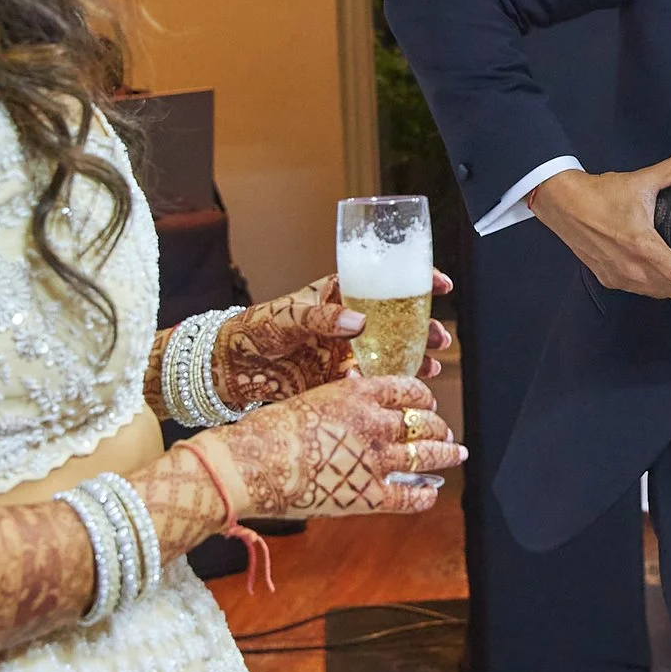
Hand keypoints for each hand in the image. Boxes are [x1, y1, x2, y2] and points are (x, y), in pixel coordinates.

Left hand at [205, 272, 453, 412]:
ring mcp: (345, 351)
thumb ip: (323, 318)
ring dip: (414, 359)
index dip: (417, 279)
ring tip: (431, 368)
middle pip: (397, 321)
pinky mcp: (337, 379)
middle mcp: (348, 322)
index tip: (442, 283)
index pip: (384, 280)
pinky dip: (389, 386)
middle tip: (439, 338)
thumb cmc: (253, 329)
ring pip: (390, 353)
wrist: (228, 368)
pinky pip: (371, 381)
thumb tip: (360, 322)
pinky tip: (402, 391)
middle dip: (423, 327)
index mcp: (338, 295)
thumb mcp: (287, 316)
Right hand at [214, 374, 463, 517]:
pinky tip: (430, 494)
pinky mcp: (370, 495)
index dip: (423, 397)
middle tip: (445, 433)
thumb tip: (358, 396)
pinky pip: (410, 496)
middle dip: (438, 427)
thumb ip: (342, 399)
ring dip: (445, 455)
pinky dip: (425, 495)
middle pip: (424, 422)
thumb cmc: (269, 429)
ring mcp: (376, 459)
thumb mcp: (312, 397)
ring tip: (455, 454)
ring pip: (428, 455)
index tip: (427, 403)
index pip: (408, 390)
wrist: (251, 463)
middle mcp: (376, 422)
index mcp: (360, 393)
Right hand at [529, 158, 670, 299]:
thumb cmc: (599, 194)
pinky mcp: (607, 278)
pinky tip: (664, 282)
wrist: (562, 203)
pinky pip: (639, 290)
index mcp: (643, 246)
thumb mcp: (640, 179)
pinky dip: (656, 289)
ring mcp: (617, 276)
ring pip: (655, 293)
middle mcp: (631, 267)